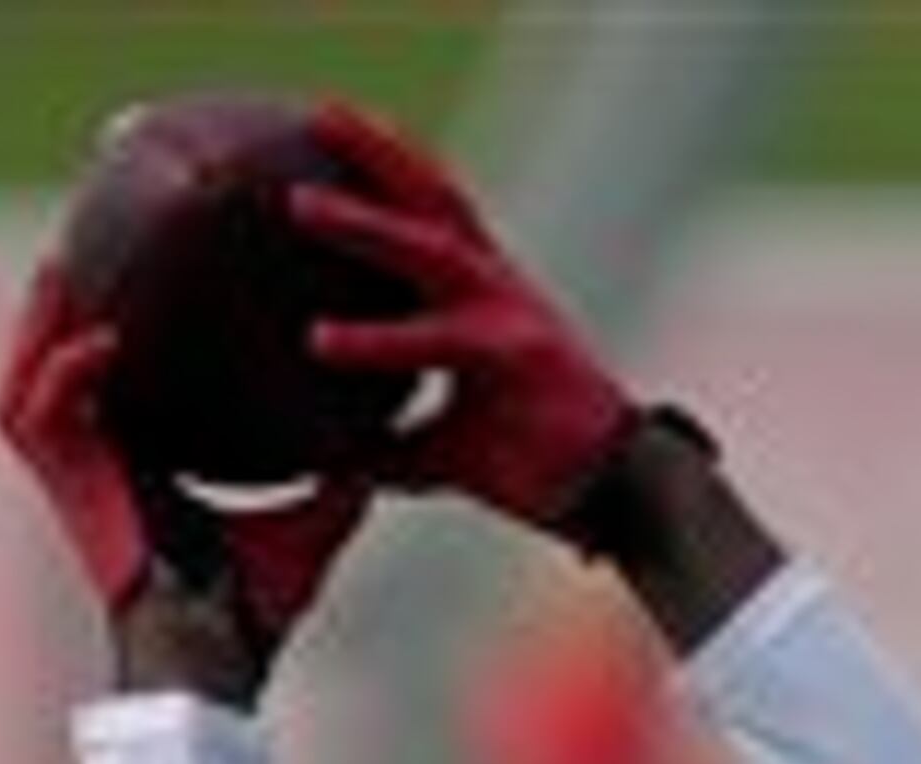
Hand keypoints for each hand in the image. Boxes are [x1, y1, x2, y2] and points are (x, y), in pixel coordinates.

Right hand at [0, 256, 372, 674]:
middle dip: (55, 307)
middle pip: (52, 367)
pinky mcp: (65, 494)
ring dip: (33, 326)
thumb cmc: (259, 608)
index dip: (113, 329)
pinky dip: (64, 375)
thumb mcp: (311, 525)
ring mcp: (73, 481)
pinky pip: (41, 416)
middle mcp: (96, 469)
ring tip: (59, 264)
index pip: (114, 383)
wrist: (217, 655)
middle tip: (82, 242)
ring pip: (25, 382)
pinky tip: (99, 339)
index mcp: (139, 469)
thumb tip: (386, 445)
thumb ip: (337, 481)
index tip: (138, 274)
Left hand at [286, 108, 642, 535]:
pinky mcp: (515, 354)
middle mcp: (497, 287)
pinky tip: (319, 340)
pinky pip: (436, 339)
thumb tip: (337, 468)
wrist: (618, 495)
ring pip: (431, 248)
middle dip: (379, 151)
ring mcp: (509, 314)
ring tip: (301, 205)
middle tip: (322, 112)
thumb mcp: (452, 448)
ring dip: (366, 221)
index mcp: (488, 292)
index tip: (338, 122)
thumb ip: (395, 444)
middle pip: (434, 197)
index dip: (393, 163)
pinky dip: (378, 340)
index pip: (436, 211)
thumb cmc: (539, 467)